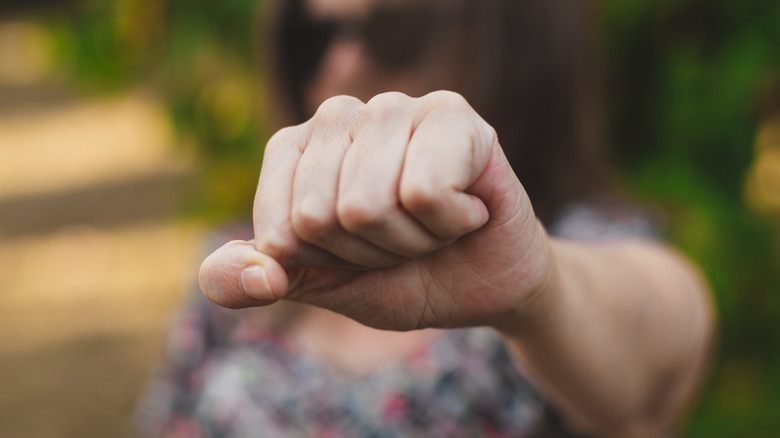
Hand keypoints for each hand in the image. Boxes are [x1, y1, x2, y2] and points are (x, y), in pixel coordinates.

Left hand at [199, 91, 552, 329]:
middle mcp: (336, 116)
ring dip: (410, 241)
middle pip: (320, 217)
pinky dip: (451, 223)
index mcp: (292, 149)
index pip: (278, 232)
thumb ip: (248, 283)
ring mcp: (393, 107)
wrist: (483, 286)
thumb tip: (257, 275)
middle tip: (402, 238)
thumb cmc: (400, 276)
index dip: (324, 263)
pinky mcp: (450, 113)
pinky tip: (467, 207)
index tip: (357, 250)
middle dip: (368, 253)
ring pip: (367, 206)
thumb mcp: (318, 286)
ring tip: (433, 223)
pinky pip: (423, 194)